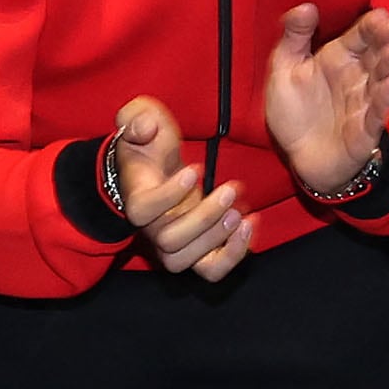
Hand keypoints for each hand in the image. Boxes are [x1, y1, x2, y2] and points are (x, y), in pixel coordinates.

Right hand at [110, 96, 252, 281]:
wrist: (159, 168)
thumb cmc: (150, 145)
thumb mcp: (141, 121)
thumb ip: (138, 119)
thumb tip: (145, 128)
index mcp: (138, 199)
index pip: (142, 211)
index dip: (169, 195)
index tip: (195, 169)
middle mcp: (151, 229)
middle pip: (169, 241)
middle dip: (204, 217)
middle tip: (230, 190)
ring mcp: (174, 245)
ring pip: (189, 260)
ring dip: (218, 238)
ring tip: (240, 212)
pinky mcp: (197, 251)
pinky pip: (211, 269)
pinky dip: (233, 254)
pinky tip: (250, 225)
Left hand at [260, 1, 388, 197]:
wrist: (300, 158)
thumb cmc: (295, 112)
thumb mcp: (284, 70)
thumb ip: (294, 37)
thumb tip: (307, 6)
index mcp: (338, 59)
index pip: (359, 36)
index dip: (370, 25)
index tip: (380, 13)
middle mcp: (357, 76)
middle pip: (375, 53)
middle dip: (387, 38)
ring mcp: (365, 101)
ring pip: (382, 78)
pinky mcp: (367, 128)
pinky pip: (378, 111)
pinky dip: (387, 96)